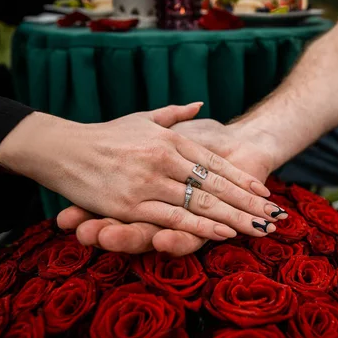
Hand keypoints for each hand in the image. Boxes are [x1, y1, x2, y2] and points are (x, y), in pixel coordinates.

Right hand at [55, 118, 287, 255]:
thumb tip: (200, 104)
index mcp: (170, 140)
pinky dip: (201, 226)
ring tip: (260, 229)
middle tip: (275, 216)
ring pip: (201, 203)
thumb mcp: (142, 118)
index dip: (241, 179)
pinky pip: (174, 217)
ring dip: (234, 218)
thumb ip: (174, 113)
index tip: (263, 192)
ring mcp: (150, 182)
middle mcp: (165, 159)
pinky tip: (224, 233)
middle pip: (216, 184)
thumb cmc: (104, 135)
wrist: (62, 146)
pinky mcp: (132, 205)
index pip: (214, 163)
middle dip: (248, 202)